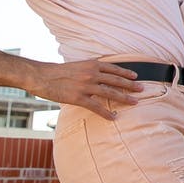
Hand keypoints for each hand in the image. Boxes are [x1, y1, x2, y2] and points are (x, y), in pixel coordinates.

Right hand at [27, 59, 142, 119]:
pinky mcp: (78, 98)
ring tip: (134, 102)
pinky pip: (96, 107)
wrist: (41, 76)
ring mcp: (86, 86)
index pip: (113, 68)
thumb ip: (89, 69)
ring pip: (110, 92)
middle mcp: (91, 74)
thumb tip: (98, 73)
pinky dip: (106, 113)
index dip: (126, 73)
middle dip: (130, 85)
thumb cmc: (57, 71)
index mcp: (91, 65)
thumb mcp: (77, 65)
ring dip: (124, 98)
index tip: (136, 76)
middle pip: (116, 80)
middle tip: (142, 89)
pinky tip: (114, 117)